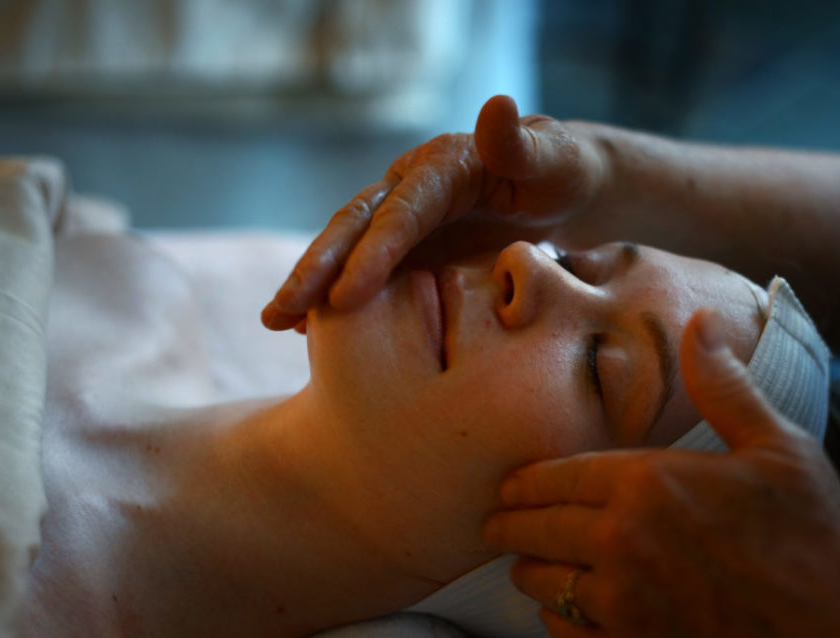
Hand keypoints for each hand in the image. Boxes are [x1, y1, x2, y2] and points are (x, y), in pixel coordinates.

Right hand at [260, 95, 605, 329]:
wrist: (561, 187)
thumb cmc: (564, 173)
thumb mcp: (556, 162)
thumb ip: (524, 146)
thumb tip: (498, 105)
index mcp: (441, 168)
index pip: (401, 213)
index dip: (372, 253)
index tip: (345, 295)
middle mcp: (411, 188)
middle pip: (355, 227)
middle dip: (316, 270)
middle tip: (280, 311)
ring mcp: (406, 219)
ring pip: (348, 251)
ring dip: (312, 285)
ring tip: (275, 322)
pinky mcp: (410, 247)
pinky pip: (366, 273)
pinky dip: (336, 297)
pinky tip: (307, 330)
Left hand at [483, 309, 839, 637]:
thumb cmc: (815, 541)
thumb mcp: (780, 448)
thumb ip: (724, 387)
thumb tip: (701, 321)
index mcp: (648, 482)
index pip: (557, 476)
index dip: (526, 481)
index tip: (509, 486)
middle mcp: (620, 542)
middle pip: (535, 528)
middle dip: (509, 524)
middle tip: (496, 525)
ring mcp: (621, 607)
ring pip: (543, 583)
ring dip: (528, 572)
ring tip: (526, 568)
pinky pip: (566, 635)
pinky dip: (557, 620)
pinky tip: (563, 613)